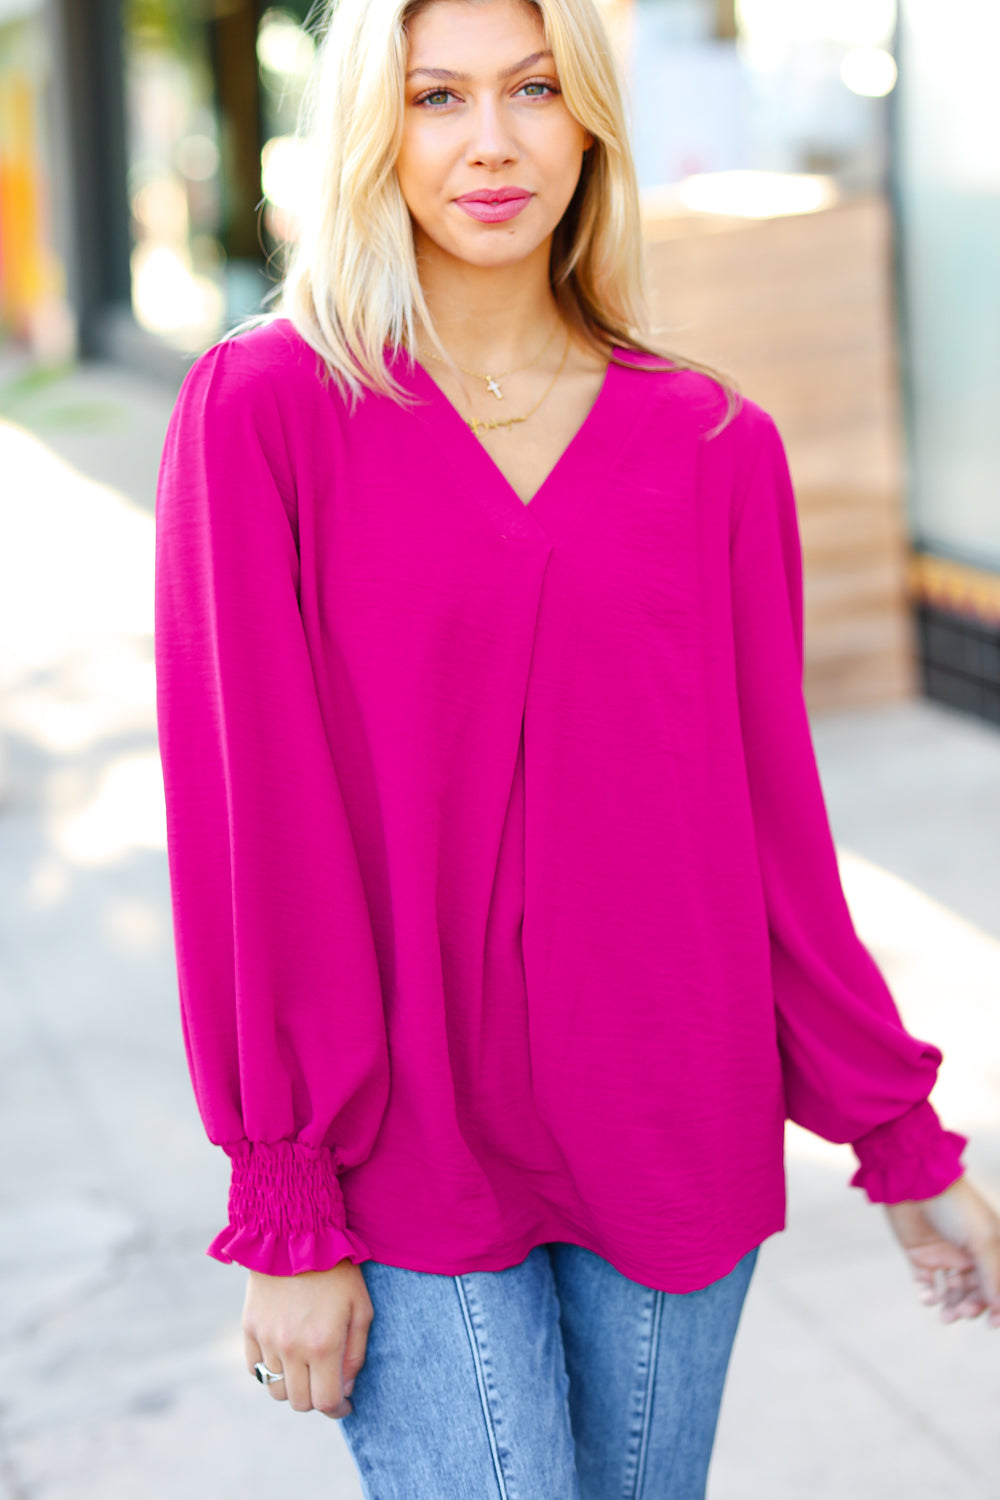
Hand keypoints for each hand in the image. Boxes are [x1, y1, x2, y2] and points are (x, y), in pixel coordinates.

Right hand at [242, 1258, 373, 1416]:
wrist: (295, 1235)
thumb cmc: (337, 1270)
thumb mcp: (361, 1308)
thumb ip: (356, 1354)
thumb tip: (344, 1388)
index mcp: (323, 1344)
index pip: (325, 1402)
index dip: (338, 1409)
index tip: (344, 1404)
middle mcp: (291, 1347)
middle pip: (298, 1402)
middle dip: (315, 1399)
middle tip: (325, 1383)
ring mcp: (266, 1339)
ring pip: (275, 1389)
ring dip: (292, 1386)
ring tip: (305, 1368)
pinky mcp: (249, 1328)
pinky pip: (255, 1369)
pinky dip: (269, 1371)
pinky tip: (284, 1355)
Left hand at [883, 1175, 999, 1327]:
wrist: (914, 1182)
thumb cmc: (954, 1206)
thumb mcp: (982, 1240)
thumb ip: (993, 1275)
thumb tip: (999, 1309)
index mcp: (990, 1248)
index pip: (996, 1285)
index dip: (996, 1306)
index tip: (991, 1324)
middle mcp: (968, 1254)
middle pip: (975, 1292)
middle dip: (971, 1307)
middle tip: (960, 1313)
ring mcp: (943, 1254)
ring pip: (952, 1292)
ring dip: (950, 1306)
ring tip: (945, 1314)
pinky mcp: (919, 1255)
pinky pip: (926, 1283)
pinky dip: (927, 1295)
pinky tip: (927, 1297)